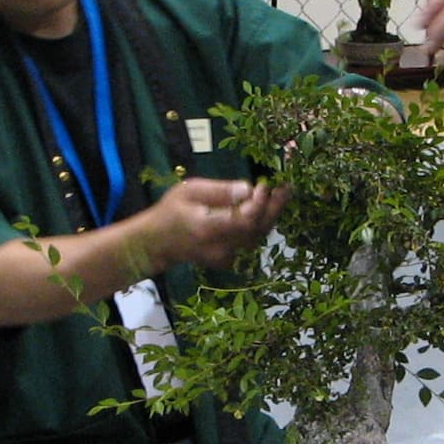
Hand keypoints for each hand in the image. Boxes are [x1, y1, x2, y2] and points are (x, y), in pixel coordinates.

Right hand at [142, 177, 287, 269]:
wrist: (158, 243)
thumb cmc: (171, 211)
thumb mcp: (189, 191)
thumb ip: (219, 191)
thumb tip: (248, 189)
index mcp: (208, 228)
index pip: (244, 220)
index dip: (259, 203)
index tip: (263, 184)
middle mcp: (221, 246)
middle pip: (257, 230)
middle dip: (274, 208)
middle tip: (285, 187)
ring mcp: (226, 256)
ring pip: (257, 237)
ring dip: (271, 216)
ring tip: (280, 194)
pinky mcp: (229, 259)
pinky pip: (251, 241)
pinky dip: (260, 225)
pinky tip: (266, 209)